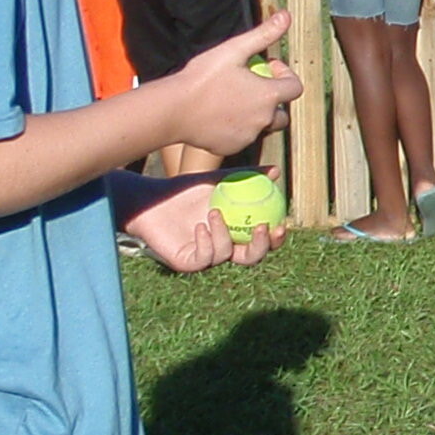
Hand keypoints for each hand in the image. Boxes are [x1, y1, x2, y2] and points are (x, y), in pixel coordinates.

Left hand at [122, 175, 286, 272]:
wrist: (153, 198)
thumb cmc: (186, 189)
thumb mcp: (219, 180)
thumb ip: (247, 176)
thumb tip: (277, 171)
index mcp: (235, 233)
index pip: (261, 240)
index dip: (275, 237)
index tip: (282, 223)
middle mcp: (223, 248)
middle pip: (251, 257)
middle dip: (261, 246)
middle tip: (262, 228)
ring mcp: (206, 257)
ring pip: (226, 255)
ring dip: (224, 234)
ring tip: (213, 212)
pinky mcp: (188, 262)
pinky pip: (204, 258)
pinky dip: (206, 241)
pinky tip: (200, 226)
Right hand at [171, 14, 298, 155]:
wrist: (173, 111)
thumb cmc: (202, 78)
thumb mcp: (233, 50)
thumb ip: (263, 35)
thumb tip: (286, 16)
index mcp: (268, 96)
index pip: (295, 88)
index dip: (285, 76)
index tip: (267, 67)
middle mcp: (264, 120)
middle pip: (282, 113)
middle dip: (272, 100)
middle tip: (250, 87)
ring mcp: (248, 136)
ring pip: (261, 126)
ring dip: (255, 114)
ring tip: (232, 99)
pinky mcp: (232, 148)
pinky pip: (242, 138)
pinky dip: (236, 128)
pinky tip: (218, 114)